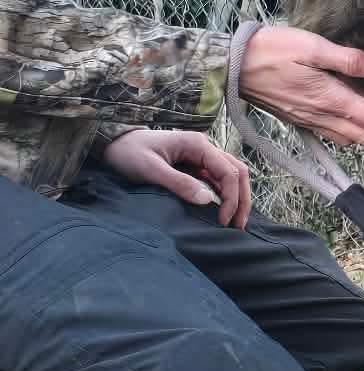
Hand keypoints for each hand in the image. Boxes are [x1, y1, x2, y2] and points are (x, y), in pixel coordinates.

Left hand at [102, 128, 252, 226]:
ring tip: (234, 222)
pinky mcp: (195, 166)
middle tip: (238, 226)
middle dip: (242, 199)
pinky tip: (223, 211)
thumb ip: (179, 183)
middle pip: (237, 172)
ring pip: (231, 175)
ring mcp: (201, 157)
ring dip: (237, 197)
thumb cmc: (130, 154)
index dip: (232, 198)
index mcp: (197, 144)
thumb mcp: (151, 170)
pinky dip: (225, 195)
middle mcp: (204, 148)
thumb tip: (208, 200)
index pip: (229, 172)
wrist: (115, 144)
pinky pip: (218, 180)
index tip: (223, 221)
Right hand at [236, 24, 363, 148]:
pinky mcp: (299, 120)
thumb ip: (346, 59)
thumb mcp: (312, 46)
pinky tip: (352, 117)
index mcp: (328, 99)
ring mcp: (309, 121)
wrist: (234, 66)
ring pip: (349, 140)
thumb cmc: (271, 51)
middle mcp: (321, 116)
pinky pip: (331, 135)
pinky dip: (349, 132)